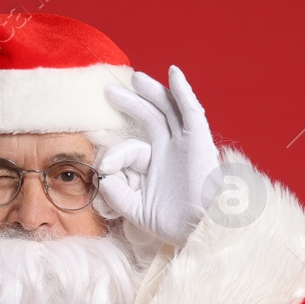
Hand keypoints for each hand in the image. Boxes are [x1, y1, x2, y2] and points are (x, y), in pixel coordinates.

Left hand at [99, 66, 220, 247]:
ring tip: (136, 78)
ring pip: (168, 109)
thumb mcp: (136, 210)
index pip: (131, 148)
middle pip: (150, 117)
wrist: (201, 230)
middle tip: (109, 90)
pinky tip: (173, 73)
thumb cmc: (174, 225)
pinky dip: (183, 91)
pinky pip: (191, 111)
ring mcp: (185, 144)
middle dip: (131, 103)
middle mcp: (171, 151)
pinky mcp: (199, 141)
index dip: (115, 154)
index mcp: (157, 166)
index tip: (104, 167)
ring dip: (153, 91)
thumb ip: (117, 194)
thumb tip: (103, 175)